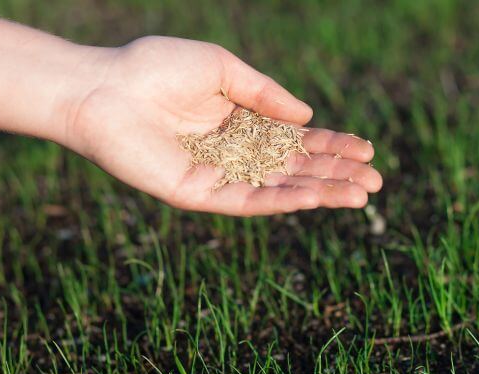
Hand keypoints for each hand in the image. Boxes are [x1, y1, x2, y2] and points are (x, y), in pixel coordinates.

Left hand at [65, 37, 381, 215]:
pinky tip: (310, 197)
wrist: (103, 88)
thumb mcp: (222, 67)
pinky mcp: (197, 193)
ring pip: (276, 188)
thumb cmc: (155, 67)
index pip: (295, 140)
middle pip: (293, 168)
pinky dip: (278, 200)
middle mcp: (232, 152)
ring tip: (358, 196)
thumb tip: (307, 117)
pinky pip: (243, 200)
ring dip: (318, 193)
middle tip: (376, 182)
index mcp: (239, 122)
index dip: (331, 145)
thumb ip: (264, 93)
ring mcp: (216, 175)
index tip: (366, 149)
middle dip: (334, 174)